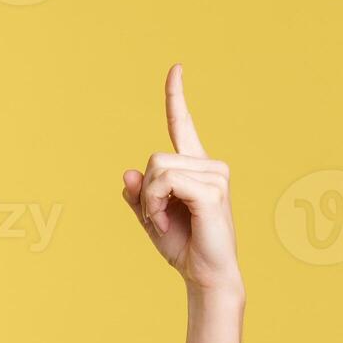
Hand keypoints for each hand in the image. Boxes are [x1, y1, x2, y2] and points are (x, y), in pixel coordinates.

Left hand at [121, 65, 240, 294]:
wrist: (204, 274)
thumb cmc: (183, 246)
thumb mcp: (151, 217)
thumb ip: (138, 195)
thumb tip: (128, 173)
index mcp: (195, 166)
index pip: (182, 124)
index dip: (176, 96)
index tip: (176, 68)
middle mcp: (209, 165)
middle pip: (154, 157)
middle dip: (145, 192)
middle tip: (156, 217)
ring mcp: (215, 175)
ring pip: (157, 170)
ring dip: (150, 201)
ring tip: (164, 221)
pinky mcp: (212, 191)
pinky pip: (166, 182)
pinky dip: (156, 204)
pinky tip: (167, 222)